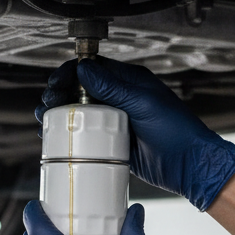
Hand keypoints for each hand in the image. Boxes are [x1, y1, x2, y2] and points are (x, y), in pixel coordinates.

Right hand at [36, 57, 234, 210]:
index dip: (70, 73)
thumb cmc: (177, 131)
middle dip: (60, 93)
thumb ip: (113, 87)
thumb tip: (84, 69)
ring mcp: (116, 122)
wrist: (189, 165)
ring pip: (81, 113)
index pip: (93, 69)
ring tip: (45, 119)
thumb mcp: (143, 103)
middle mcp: (121, 99)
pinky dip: (70, 135)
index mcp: (130, 83)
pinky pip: (87, 136)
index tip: (55, 83)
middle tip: (47, 103)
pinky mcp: (113, 144)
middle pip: (81, 90)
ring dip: (60, 114)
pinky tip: (56, 138)